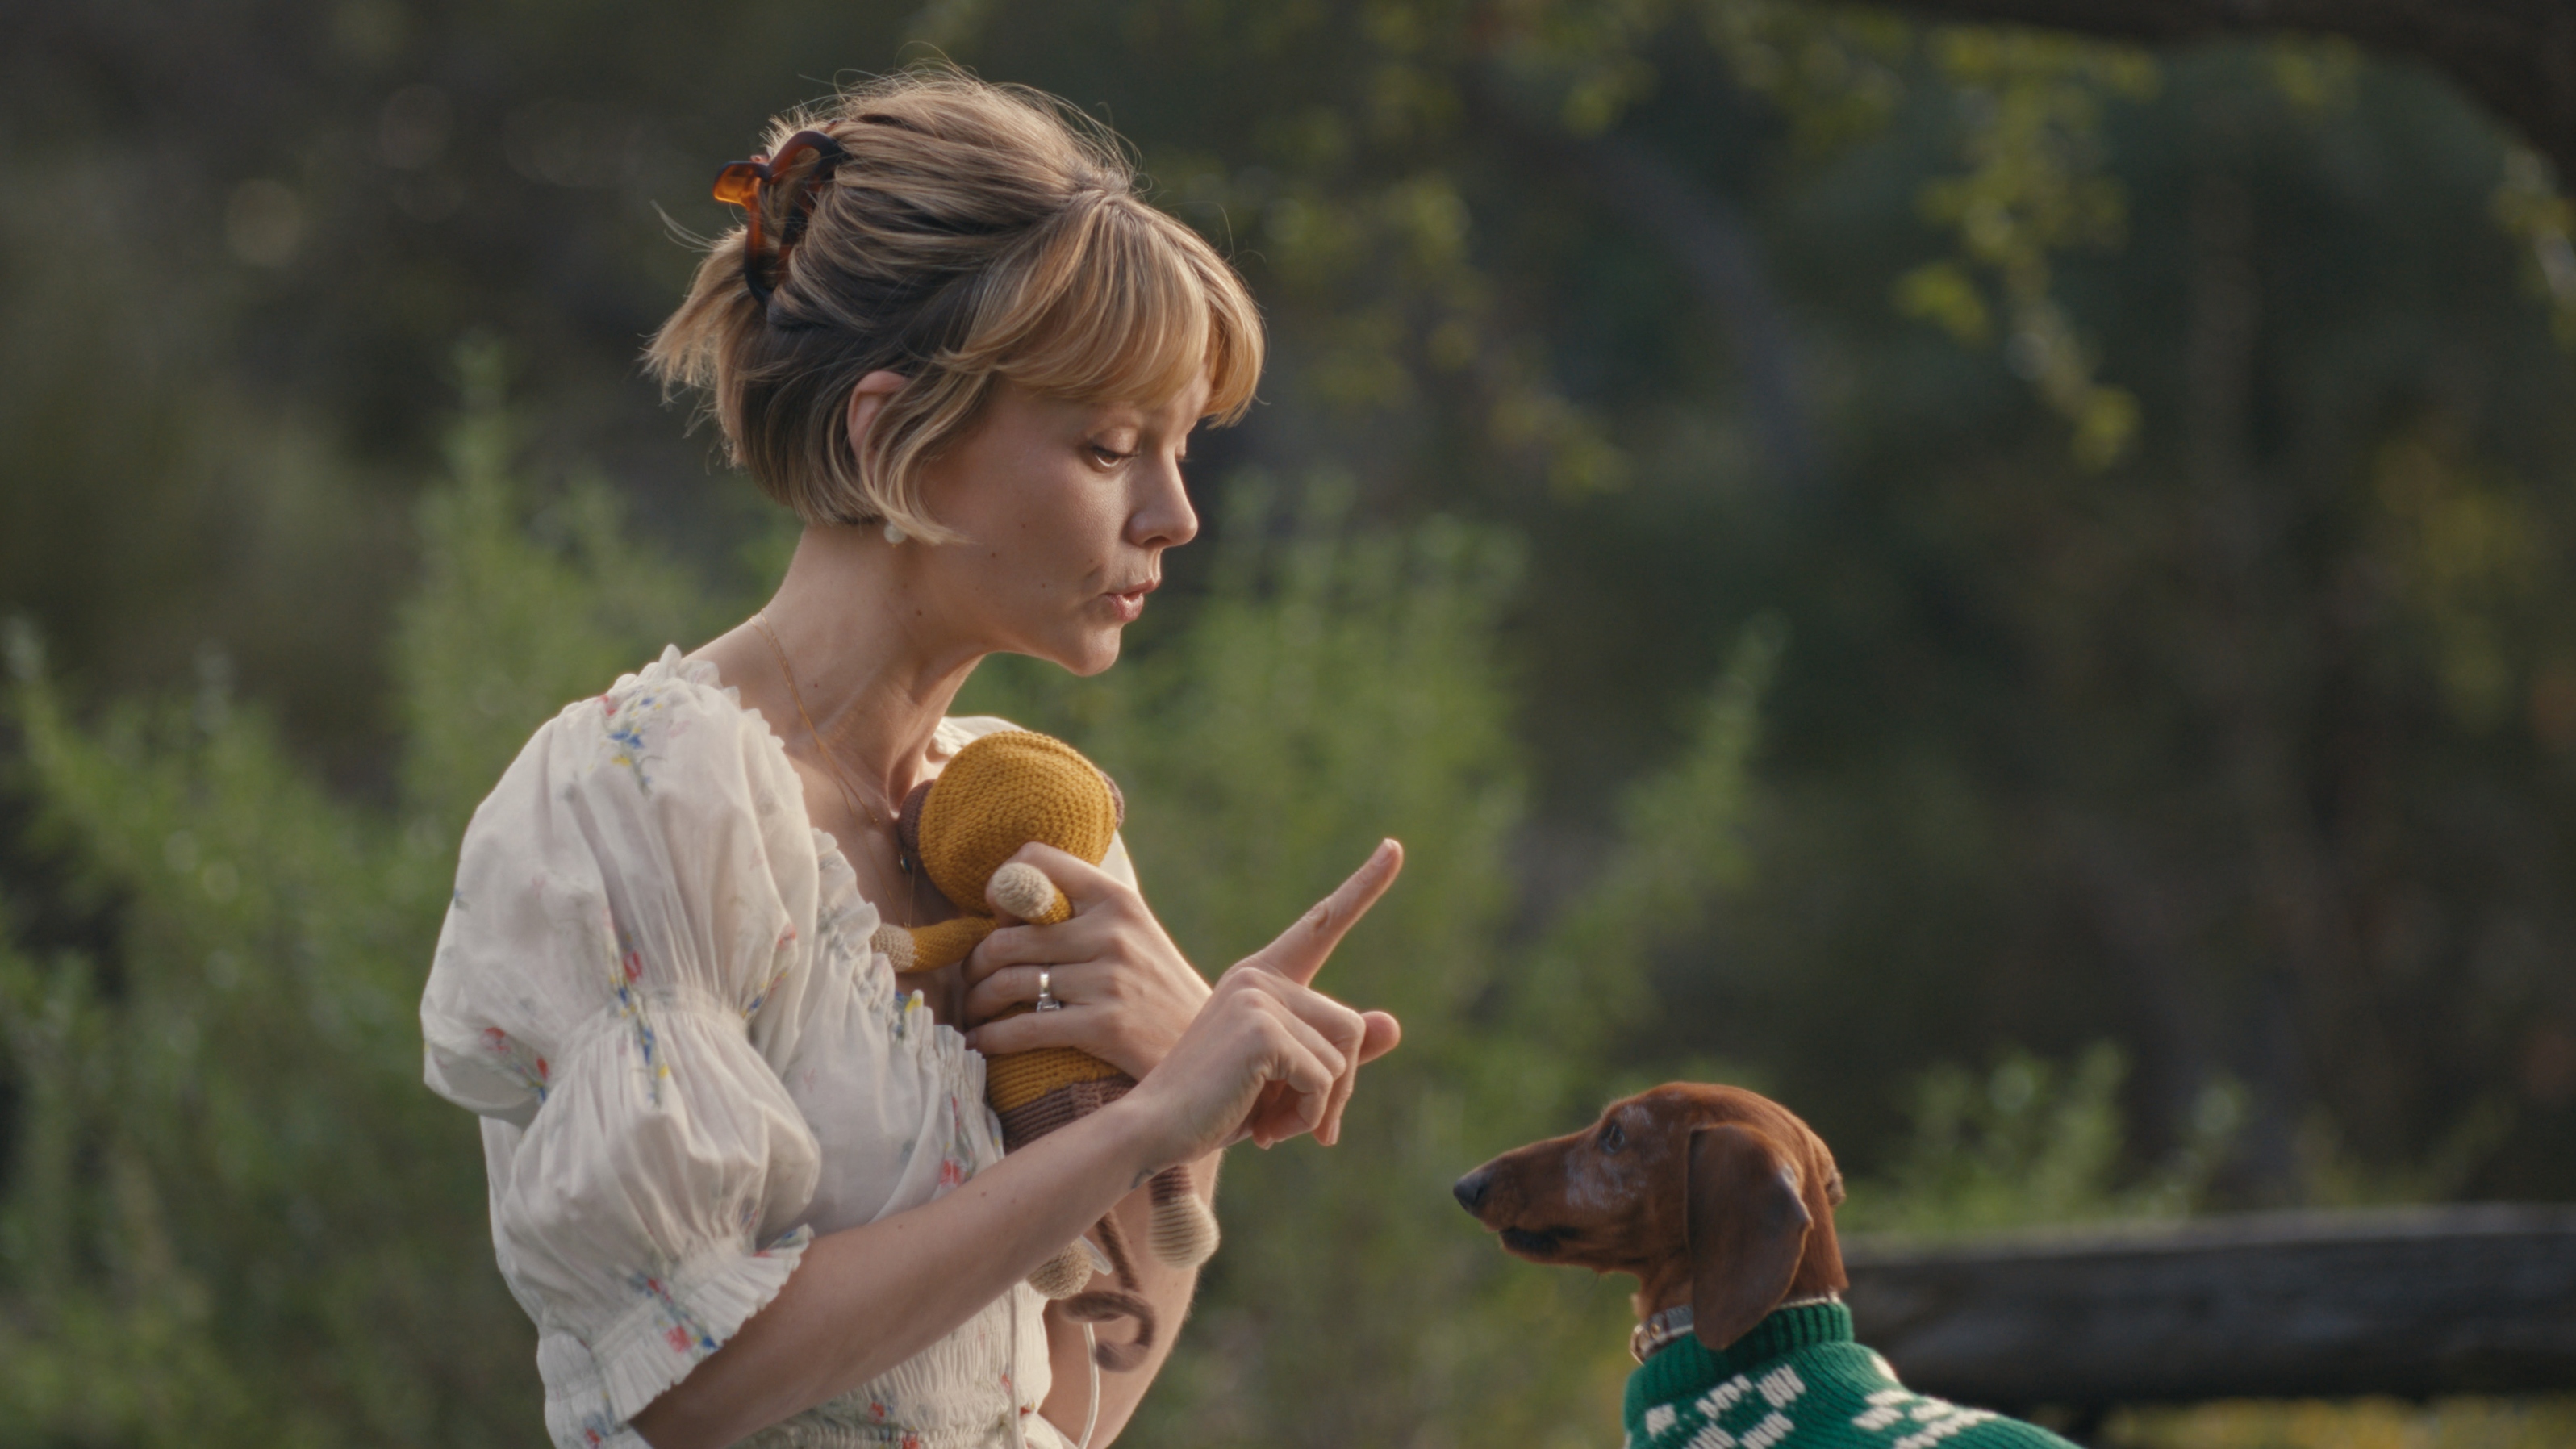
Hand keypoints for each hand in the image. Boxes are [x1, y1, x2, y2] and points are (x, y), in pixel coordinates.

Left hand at [958, 843, 1212, 1079]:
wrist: (1214, 1049)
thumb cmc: (1157, 991)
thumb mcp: (1133, 935)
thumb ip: (1081, 915)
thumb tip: (1005, 906)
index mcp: (1116, 899)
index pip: (1037, 859)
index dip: (1002, 885)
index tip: (998, 918)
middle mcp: (1111, 931)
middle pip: (1007, 935)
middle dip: (976, 962)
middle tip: (972, 980)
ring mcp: (1108, 978)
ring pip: (1008, 981)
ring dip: (978, 1002)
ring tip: (975, 1013)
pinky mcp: (1104, 1025)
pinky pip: (1023, 1028)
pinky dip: (991, 1038)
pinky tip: (982, 1043)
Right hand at [1117, 840, 1404, 1169]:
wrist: (1153, 1130)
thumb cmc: (1214, 1106)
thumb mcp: (1283, 1078)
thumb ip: (1334, 1052)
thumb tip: (1394, 1025)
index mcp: (1261, 977)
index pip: (1321, 925)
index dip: (1363, 886)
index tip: (1393, 848)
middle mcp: (1259, 977)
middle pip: (1351, 1026)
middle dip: (1336, 1089)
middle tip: (1301, 1126)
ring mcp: (1259, 998)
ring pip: (1343, 1059)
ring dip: (1318, 1108)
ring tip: (1271, 1126)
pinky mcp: (1262, 1031)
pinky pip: (1324, 1079)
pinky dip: (1306, 1116)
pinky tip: (1264, 1130)